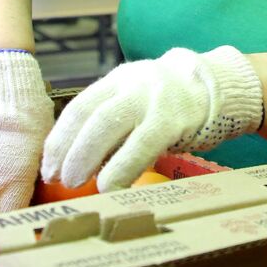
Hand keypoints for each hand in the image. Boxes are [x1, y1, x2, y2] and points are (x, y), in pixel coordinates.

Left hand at [41, 46, 261, 191]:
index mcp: (117, 80)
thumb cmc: (170, 102)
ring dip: (88, 158)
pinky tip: (111, 186)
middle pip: (90, 115)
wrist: (218, 87)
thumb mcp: (136, 98)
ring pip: (110, 125)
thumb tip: (75, 158)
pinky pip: (142, 144)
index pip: (79, 106)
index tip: (48, 164)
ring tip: (76, 183)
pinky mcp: (174, 119)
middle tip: (56, 177)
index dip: (59, 137)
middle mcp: (132, 84)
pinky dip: (123, 167)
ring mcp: (153, 99)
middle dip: (69, 149)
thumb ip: (110, 118)